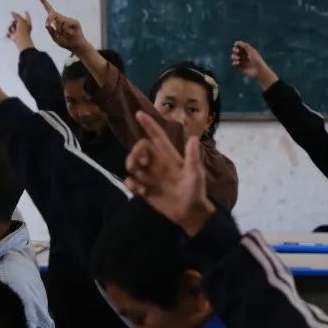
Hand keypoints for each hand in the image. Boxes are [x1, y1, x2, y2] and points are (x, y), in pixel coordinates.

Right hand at [6, 11, 33, 50]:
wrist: (21, 40)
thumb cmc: (23, 31)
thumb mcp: (20, 20)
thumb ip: (16, 15)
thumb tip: (12, 12)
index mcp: (28, 24)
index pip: (27, 17)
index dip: (26, 14)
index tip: (26, 11)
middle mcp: (24, 28)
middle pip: (17, 22)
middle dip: (14, 22)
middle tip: (14, 23)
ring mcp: (19, 32)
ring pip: (12, 27)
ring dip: (11, 27)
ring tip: (12, 30)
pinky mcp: (15, 36)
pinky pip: (9, 33)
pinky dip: (8, 33)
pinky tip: (9, 33)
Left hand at [39, 0, 91, 54]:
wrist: (77, 47)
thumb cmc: (66, 43)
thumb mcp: (55, 38)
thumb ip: (51, 32)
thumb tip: (47, 25)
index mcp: (57, 22)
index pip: (50, 11)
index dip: (45, 3)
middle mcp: (63, 19)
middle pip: (53, 14)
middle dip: (49, 19)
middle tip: (47, 25)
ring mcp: (70, 20)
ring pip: (60, 21)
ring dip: (59, 30)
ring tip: (64, 35)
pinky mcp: (75, 22)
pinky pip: (66, 24)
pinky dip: (66, 30)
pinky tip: (71, 34)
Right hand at [125, 111, 215, 236]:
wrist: (190, 213)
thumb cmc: (196, 191)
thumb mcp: (196, 174)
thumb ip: (192, 157)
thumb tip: (193, 137)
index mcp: (170, 157)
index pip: (157, 137)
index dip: (149, 125)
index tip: (139, 114)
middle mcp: (158, 163)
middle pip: (140, 148)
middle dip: (135, 152)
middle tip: (142, 163)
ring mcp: (151, 176)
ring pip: (132, 164)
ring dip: (132, 168)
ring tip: (141, 182)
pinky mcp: (145, 189)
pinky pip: (131, 181)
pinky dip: (131, 185)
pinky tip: (141, 191)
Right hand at [231, 41, 278, 89]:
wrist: (259, 71)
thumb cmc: (257, 60)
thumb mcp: (251, 51)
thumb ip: (245, 46)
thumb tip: (236, 42)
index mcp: (248, 50)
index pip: (239, 45)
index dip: (237, 44)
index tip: (236, 45)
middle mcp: (244, 55)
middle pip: (235, 50)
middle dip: (234, 50)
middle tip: (238, 52)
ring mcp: (242, 61)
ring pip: (233, 56)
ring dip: (234, 56)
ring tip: (238, 59)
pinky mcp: (240, 67)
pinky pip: (234, 63)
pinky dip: (234, 63)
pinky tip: (238, 63)